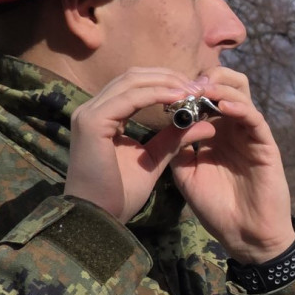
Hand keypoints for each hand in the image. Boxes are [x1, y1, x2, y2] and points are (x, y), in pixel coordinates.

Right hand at [66, 68, 205, 221]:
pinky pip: (129, 98)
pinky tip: (179, 98)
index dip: (165, 82)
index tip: (195, 90)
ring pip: (131, 81)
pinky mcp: (92, 123)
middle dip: (169, 77)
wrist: (99, 217)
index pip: (135, 85)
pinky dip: (156, 94)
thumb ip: (174, 138)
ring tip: (193, 91)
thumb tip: (205, 124)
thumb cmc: (120, 193)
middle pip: (133, 76)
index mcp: (103, 116)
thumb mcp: (154, 159)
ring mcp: (88, 113)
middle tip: (198, 86)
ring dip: (166, 83)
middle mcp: (92, 109)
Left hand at [170, 68, 294, 263]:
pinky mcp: (266, 145)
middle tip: (187, 85)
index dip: (186, 89)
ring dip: (221, 88)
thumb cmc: (216, 208)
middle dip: (206, 79)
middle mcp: (233, 128)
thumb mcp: (185, 174)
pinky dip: (240, 108)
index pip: (203, 98)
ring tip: (202, 89)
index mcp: (214, 133)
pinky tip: (222, 107)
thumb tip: (165, 120)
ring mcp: (250, 135)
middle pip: (226, 86)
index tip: (166, 88)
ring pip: (241, 95)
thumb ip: (176, 147)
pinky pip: (255, 119)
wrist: (244, 235)